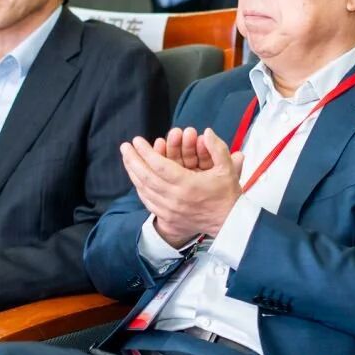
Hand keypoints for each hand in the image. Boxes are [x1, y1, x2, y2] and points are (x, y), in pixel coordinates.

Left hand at [121, 128, 242, 245]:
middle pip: (146, 177)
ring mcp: (170, 210)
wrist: (229, 223)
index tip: (137, 141)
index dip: (146, 152)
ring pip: (144, 190)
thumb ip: (217, 148)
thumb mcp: (228, 169)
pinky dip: (140, 188)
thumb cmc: (227, 194)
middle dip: (133, 160)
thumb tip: (208, 132)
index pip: (160, 166)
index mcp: (188, 185)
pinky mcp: (168, 218)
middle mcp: (175, 198)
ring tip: (127, 159)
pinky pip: (148, 201)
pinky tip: (136, 178)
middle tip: (124, 147)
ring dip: (133, 173)